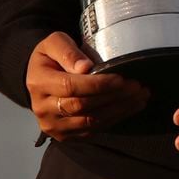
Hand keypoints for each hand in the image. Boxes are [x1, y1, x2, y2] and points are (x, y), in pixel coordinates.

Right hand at [26, 32, 149, 140]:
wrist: (39, 77)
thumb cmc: (50, 57)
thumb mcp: (54, 43)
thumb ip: (68, 52)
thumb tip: (85, 67)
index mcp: (38, 83)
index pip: (71, 86)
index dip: (97, 84)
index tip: (120, 78)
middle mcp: (43, 108)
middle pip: (82, 106)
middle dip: (113, 96)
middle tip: (136, 87)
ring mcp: (53, 125)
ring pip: (90, 121)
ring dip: (118, 110)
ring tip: (140, 96)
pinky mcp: (65, 135)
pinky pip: (92, 130)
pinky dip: (114, 119)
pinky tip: (130, 107)